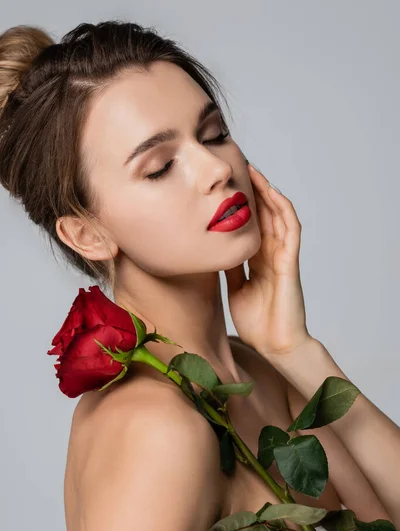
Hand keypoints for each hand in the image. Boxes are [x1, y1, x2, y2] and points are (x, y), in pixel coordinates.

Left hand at [224, 163, 312, 357]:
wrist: (276, 345)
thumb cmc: (259, 322)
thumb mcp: (236, 289)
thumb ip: (232, 270)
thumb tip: (216, 254)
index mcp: (258, 261)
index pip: (250, 225)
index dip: (241, 205)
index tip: (225, 187)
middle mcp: (271, 254)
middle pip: (264, 215)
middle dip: (253, 190)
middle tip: (237, 167)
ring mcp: (283, 257)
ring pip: (278, 216)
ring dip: (267, 192)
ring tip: (253, 171)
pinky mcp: (290, 263)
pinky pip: (290, 231)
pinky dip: (283, 210)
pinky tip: (272, 193)